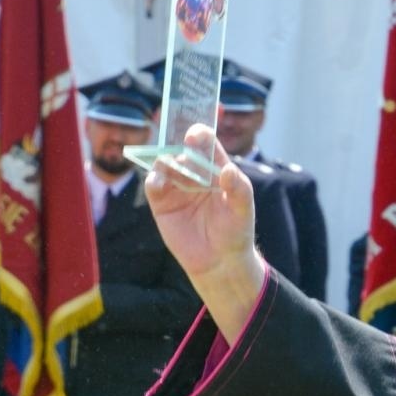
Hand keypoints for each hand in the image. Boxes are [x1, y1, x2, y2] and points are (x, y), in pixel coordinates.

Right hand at [145, 124, 266, 340]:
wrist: (220, 261)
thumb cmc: (236, 230)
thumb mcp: (242, 209)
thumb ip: (238, 188)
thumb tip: (228, 169)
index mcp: (215, 168)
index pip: (206, 144)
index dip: (201, 135)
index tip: (197, 134)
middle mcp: (194, 172)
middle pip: (182, 150)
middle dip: (181, 145)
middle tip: (185, 144)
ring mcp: (176, 186)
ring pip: (165, 163)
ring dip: (167, 160)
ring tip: (173, 165)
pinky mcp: (161, 202)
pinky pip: (153, 185)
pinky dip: (154, 180)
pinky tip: (159, 182)